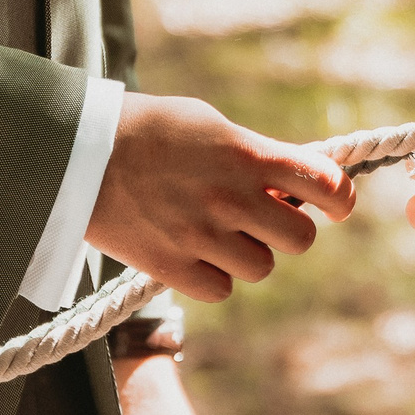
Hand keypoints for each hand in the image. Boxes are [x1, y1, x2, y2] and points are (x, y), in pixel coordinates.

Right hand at [87, 94, 353, 300]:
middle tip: (262, 216)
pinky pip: (221, 289)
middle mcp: (231, 198)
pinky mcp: (171, 268)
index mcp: (247, 155)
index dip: (339, 198)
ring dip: (249, 253)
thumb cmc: (148, 130)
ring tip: (217, 230)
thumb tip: (292, 183)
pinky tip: (194, 251)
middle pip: (300, 239)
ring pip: (261, 267)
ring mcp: (201, 237)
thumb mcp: (210, 125)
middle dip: (287, 229)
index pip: (324, 184)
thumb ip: (256, 155)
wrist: (75, 153)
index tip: (334, 204)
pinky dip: (214, 276)